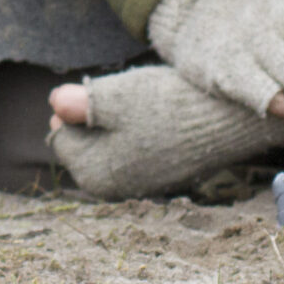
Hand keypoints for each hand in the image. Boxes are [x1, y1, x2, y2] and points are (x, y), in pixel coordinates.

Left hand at [46, 67, 283, 199]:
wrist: (230, 120)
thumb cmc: (168, 107)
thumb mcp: (115, 97)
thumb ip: (79, 105)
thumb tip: (53, 105)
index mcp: (95, 176)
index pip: (59, 133)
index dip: (77, 105)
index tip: (108, 95)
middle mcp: (115, 188)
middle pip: (83, 138)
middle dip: (95, 114)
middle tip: (128, 100)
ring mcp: (141, 182)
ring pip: (109, 137)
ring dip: (118, 117)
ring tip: (147, 106)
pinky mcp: (163, 172)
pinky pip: (135, 142)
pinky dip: (140, 125)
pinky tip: (163, 115)